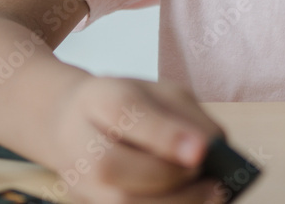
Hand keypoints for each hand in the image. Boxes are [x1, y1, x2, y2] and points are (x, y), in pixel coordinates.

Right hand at [50, 75, 227, 202]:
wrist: (69, 122)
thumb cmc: (126, 104)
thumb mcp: (157, 92)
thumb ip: (185, 115)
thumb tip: (214, 146)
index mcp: (98, 99)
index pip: (123, 113)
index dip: (163, 134)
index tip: (202, 150)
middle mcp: (78, 142)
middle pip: (112, 167)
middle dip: (169, 176)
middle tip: (213, 179)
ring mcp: (77, 179)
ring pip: (118, 202)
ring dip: (173, 202)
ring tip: (212, 195)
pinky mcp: (85, 203)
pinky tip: (191, 202)